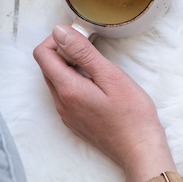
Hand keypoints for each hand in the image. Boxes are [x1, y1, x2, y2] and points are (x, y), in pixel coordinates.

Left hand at [33, 25, 182, 181]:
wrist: (140, 149)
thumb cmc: (132, 114)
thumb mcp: (111, 77)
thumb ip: (83, 53)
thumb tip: (59, 32)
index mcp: (67, 89)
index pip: (43, 54)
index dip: (58, 39)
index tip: (83, 37)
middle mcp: (61, 102)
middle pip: (48, 67)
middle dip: (65, 51)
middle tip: (94, 48)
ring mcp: (67, 114)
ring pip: (57, 81)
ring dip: (71, 67)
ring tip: (100, 67)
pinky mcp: (76, 122)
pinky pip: (67, 95)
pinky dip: (77, 82)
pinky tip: (100, 86)